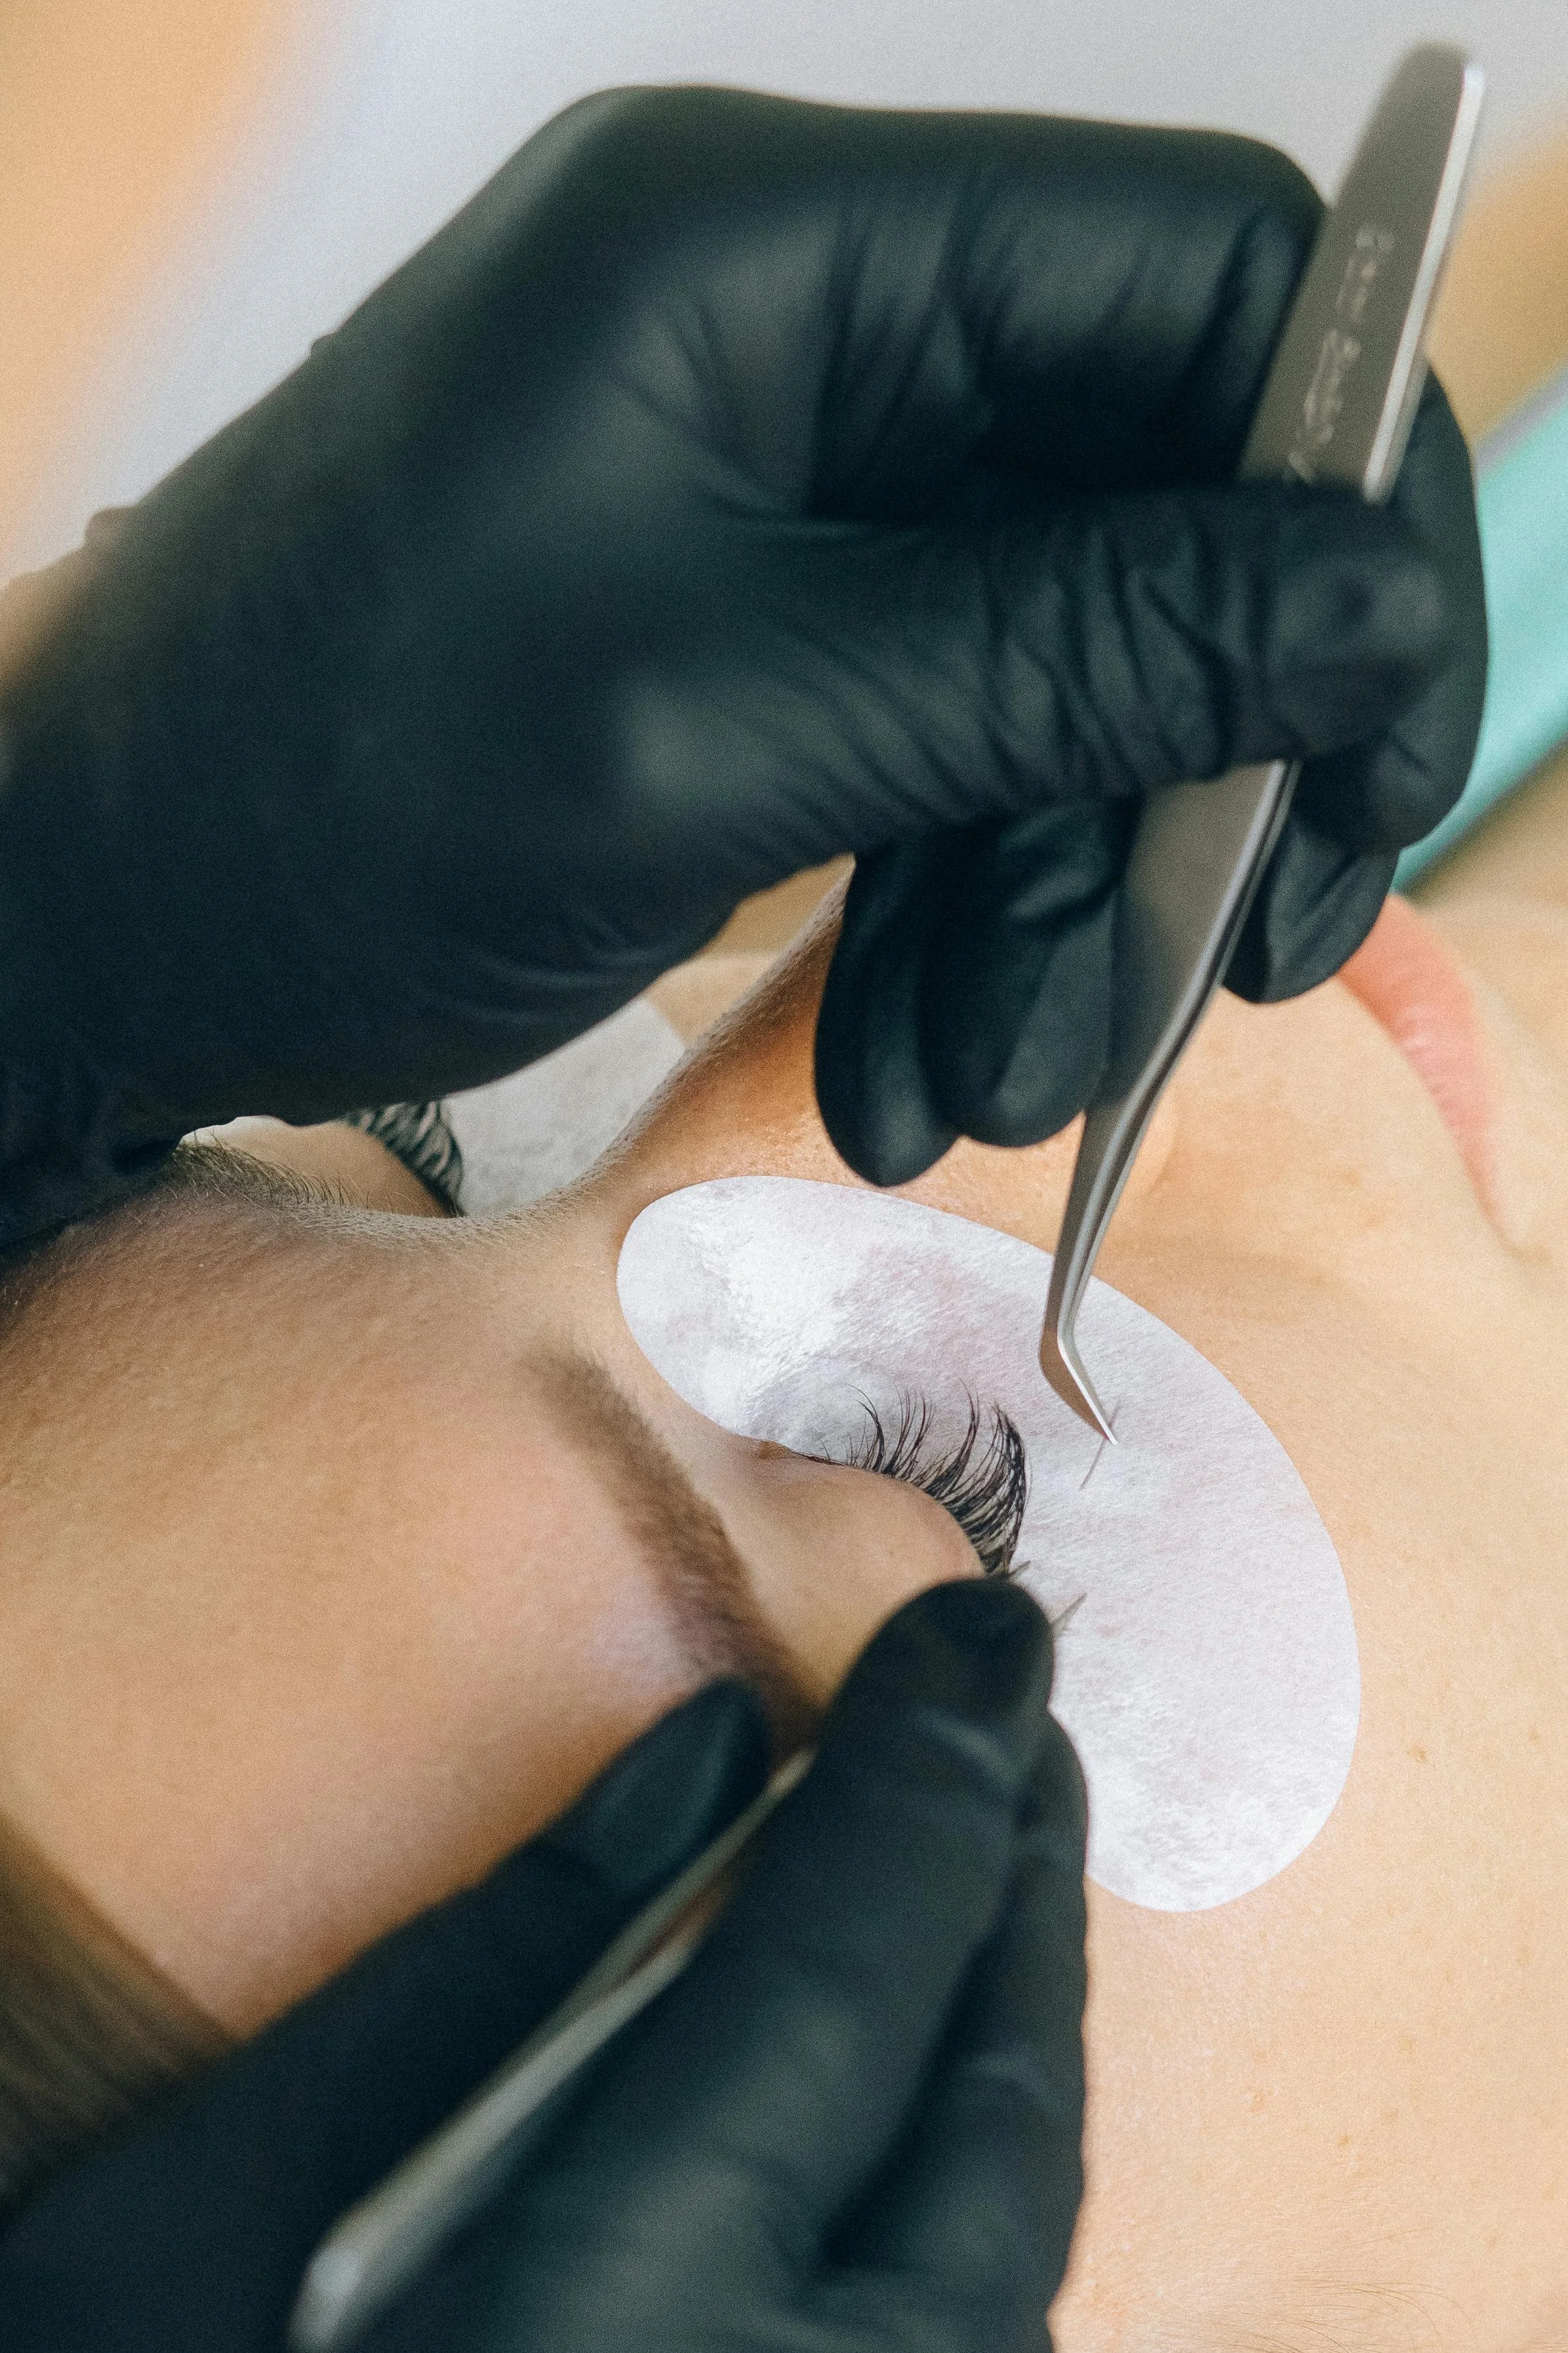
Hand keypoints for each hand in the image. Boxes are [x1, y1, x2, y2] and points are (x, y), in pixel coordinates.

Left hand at [0, 88, 1483, 1232]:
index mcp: (779, 247)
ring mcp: (768, 480)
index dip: (1338, 498)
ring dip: (1057, 890)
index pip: (1200, 278)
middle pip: (1146, 495)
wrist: (94, 915)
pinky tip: (923, 1071)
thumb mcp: (729, 728)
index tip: (1376, 745)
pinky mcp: (744, 618)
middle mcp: (795, 326)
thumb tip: (1371, 608)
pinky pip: (943, 739)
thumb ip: (1070, 652)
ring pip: (1055, 657)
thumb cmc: (325, 799)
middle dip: (1188, 761)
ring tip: (996, 1086)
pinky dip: (957, 908)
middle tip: (1210, 971)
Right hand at [0, 1582, 1085, 2352]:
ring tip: (987, 1861)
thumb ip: (497, 1961)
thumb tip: (712, 1755)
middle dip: (1013, 1888)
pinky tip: (925, 2079)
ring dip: (1007, 2030)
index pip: (840, 1978)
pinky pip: (971, 2336)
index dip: (925, 1773)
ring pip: (1014, 2250)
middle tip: (1012, 1712)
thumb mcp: (225, 2187)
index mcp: (618, 2330)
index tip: (980, 1629)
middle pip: (988, 2122)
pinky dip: (967, 2178)